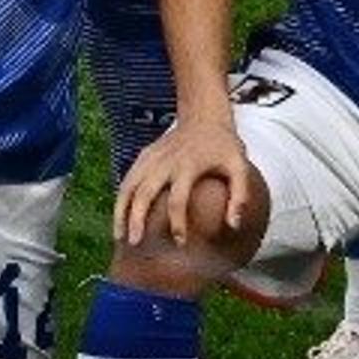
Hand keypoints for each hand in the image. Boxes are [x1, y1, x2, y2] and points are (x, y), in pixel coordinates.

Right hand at [116, 112, 260, 248]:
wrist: (205, 116)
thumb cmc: (224, 146)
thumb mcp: (239, 166)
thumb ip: (240, 196)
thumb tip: (234, 226)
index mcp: (189, 166)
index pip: (178, 200)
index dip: (178, 224)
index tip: (180, 243)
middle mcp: (165, 162)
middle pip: (145, 193)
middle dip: (137, 219)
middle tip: (135, 243)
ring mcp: (152, 157)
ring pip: (129, 186)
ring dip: (121, 212)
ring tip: (119, 237)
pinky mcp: (144, 155)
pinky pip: (128, 179)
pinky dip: (121, 198)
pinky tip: (120, 217)